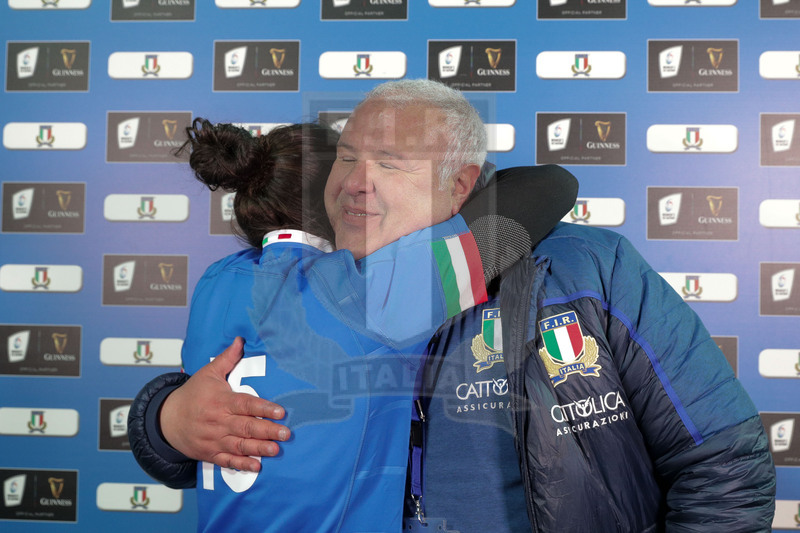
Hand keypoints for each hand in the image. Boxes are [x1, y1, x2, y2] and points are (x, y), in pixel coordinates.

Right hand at [160, 337, 288, 471]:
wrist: (167, 419)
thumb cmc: (193, 394)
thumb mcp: (208, 373)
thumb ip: (227, 359)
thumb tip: (241, 340)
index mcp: (220, 401)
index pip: (245, 404)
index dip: (263, 408)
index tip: (280, 411)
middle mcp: (218, 421)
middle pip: (245, 427)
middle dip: (267, 431)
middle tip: (286, 433)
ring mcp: (214, 439)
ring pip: (238, 445)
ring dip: (258, 449)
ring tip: (275, 450)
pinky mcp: (210, 453)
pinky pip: (226, 461)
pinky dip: (241, 465)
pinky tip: (256, 466)